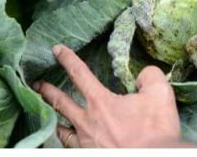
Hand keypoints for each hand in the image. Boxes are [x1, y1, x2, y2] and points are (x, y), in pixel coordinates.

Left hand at [34, 45, 181, 147]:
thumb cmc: (157, 132)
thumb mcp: (160, 95)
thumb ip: (150, 77)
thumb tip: (144, 74)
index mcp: (100, 102)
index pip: (78, 73)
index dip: (67, 59)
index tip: (56, 49)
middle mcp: (87, 122)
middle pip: (60, 102)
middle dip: (46, 91)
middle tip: (37, 84)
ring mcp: (86, 143)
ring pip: (61, 129)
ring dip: (53, 118)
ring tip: (47, 114)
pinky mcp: (90, 156)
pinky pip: (71, 148)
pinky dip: (65, 142)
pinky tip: (65, 140)